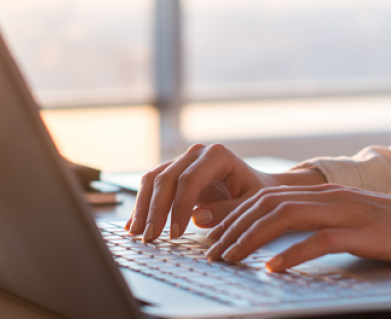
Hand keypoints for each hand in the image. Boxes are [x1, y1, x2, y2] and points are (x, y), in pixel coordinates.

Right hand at [124, 143, 324, 241]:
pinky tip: (133, 224)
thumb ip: (228, 211)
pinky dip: (142, 204)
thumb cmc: (257, 194)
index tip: (175, 234)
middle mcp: (196, 153)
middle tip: (150, 237)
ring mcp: (182, 160)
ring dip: (143, 207)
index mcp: (217, 155)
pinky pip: (152, 185)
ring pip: (153, 179)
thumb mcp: (252, 205)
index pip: (189, 179)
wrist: (257, 185)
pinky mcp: (173, 172)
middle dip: (156, 210)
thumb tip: (196, 217)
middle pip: (166, 178)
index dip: (179, 207)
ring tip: (136, 233)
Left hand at [206, 184, 390, 271]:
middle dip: (234, 226)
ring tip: (231, 257)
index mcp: (318, 193)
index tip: (211, 231)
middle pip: (268, 204)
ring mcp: (345, 212)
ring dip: (253, 237)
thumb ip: (310, 221)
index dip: (235, 212)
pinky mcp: (363, 232)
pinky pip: (321, 240)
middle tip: (212, 249)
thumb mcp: (342, 219)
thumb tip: (275, 239)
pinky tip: (273, 266)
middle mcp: (326, 196)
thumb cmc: (385, 226)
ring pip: (286, 216)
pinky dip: (294, 252)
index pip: (265, 196)